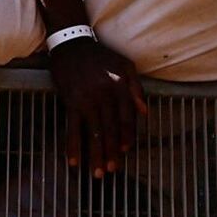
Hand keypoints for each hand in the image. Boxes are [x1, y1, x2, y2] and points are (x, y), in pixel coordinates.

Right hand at [50, 33, 150, 175]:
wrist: (72, 43)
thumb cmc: (100, 56)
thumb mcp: (125, 66)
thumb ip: (136, 89)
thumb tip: (145, 113)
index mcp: (120, 87)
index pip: (127, 117)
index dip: (127, 136)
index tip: (126, 151)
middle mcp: (105, 95)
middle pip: (110, 129)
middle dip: (112, 152)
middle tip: (112, 170)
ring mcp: (87, 100)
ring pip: (93, 133)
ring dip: (95, 155)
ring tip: (97, 173)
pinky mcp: (71, 102)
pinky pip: (73, 128)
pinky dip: (73, 146)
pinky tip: (74, 162)